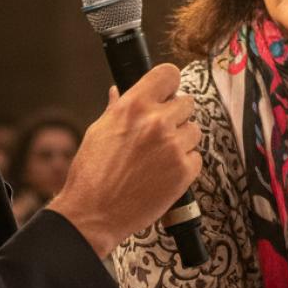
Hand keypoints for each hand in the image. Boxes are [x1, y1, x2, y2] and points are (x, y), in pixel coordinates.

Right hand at [50, 64, 201, 256]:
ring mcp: (173, 147)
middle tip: (159, 133)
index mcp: (134, 105)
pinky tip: (164, 173)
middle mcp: (157, 122)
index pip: (168, 74)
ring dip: (182, 141)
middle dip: (175, 116)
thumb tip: (118, 91)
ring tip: (159, 157)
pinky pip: (196, 157)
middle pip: (187, 102)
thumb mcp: (98, 131)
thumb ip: (117, 109)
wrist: (94, 214)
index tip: (167, 94)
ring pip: (194, 131)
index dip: (169, 84)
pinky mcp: (184, 171)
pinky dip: (184, 165)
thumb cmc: (91, 174)